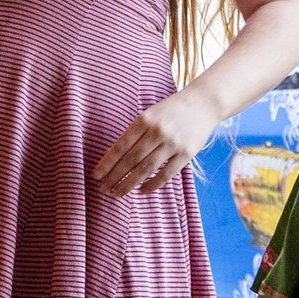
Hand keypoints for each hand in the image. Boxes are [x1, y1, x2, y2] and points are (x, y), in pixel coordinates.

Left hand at [94, 87, 218, 194]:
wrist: (202, 104)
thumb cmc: (169, 111)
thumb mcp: (149, 115)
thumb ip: (133, 134)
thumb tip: (110, 156)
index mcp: (144, 120)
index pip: (120, 146)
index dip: (107, 163)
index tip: (96, 176)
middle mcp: (157, 131)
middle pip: (131, 159)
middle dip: (115, 176)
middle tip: (103, 189)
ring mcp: (173, 143)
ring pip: (147, 169)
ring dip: (130, 183)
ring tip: (118, 193)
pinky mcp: (187, 153)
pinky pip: (166, 174)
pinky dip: (153, 184)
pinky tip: (141, 191)